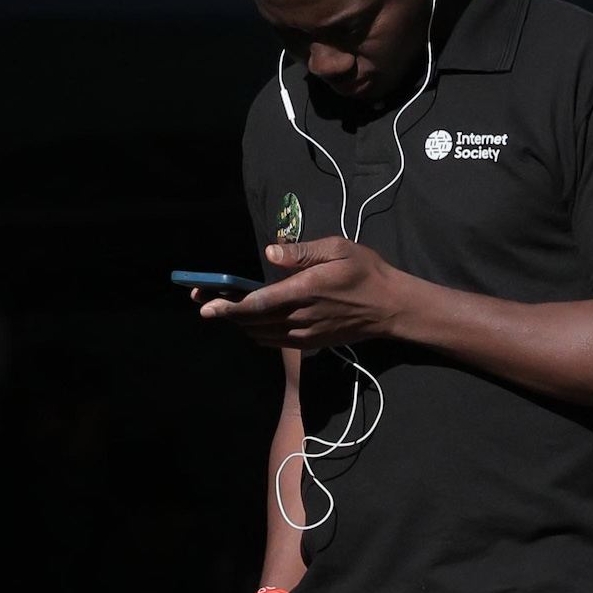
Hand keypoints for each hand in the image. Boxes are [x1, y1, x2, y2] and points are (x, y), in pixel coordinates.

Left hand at [201, 237, 431, 353]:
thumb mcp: (338, 249)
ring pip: (260, 333)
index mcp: (305, 291)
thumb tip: (269, 251)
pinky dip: (257, 332)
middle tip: (203, 302)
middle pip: (253, 320)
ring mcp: (304, 334)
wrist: (389, 307)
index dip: (229, 306)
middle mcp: (301, 317)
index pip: (259, 303)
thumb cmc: (364, 271)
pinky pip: (273, 341)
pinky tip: (250, 322)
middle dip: (226, 312)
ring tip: (223, 309)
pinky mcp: (309, 344)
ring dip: (239, 323)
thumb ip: (301, 251)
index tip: (206, 306)